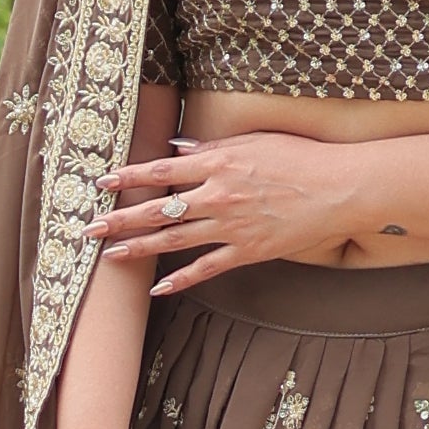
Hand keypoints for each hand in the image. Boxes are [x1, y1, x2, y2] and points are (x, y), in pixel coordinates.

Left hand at [91, 131, 359, 294]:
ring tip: (109, 255)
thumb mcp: (254, 141)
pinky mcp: (248, 250)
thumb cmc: (301, 157)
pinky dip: (181, 278)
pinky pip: (206, 267)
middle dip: (120, 219)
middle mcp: (217, 195)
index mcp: (218, 162)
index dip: (128, 177)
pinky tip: (157, 287)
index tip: (101, 181)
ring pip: (174, 239)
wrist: (339, 188)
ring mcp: (231, 226)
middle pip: (158, 209)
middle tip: (88, 228)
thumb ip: (212, 146)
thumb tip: (176, 150)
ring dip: (138, 248)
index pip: (161, 171)